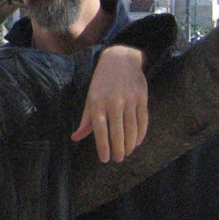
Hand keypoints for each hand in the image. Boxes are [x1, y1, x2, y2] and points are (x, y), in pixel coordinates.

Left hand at [71, 45, 147, 162]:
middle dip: (118, 149)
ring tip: (127, 153)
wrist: (120, 60)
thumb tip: (75, 137)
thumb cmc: (101, 83)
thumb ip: (85, 120)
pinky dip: (141, 133)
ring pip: (131, 128)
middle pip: (117, 132)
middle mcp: (113, 103)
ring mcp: (129, 100)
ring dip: (130, 144)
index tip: (104, 159)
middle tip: (118, 159)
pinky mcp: (141, 98)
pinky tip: (137, 142)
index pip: (100, 130)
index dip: (103, 146)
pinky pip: (143, 120)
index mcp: (97, 103)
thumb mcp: (90, 99)